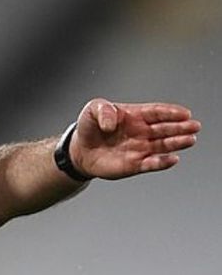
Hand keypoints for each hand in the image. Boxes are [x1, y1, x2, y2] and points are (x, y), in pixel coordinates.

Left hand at [70, 98, 200, 179]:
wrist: (80, 150)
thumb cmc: (89, 128)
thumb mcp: (92, 110)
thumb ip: (102, 110)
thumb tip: (111, 124)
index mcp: (134, 116)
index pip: (156, 112)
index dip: (170, 112)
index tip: (184, 113)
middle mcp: (141, 132)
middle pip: (165, 129)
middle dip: (180, 127)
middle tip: (194, 126)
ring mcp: (140, 148)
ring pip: (163, 146)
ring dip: (177, 143)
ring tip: (189, 140)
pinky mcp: (135, 164)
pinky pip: (152, 163)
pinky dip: (163, 162)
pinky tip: (173, 159)